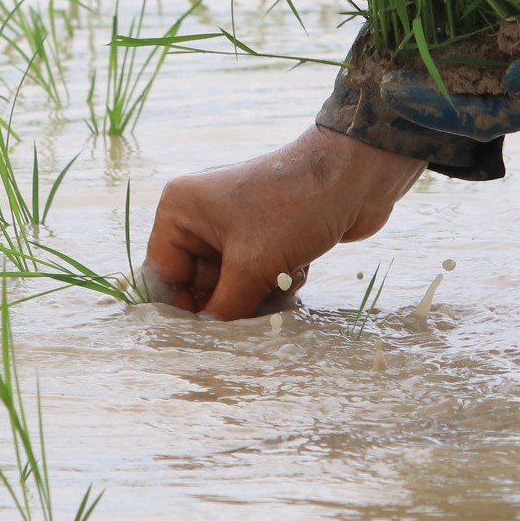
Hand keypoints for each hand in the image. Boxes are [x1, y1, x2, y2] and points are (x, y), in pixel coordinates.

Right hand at [145, 126, 423, 319]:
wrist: (356, 175)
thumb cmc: (295, 207)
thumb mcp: (252, 266)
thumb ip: (224, 309)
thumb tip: (208, 345)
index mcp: (180, 212)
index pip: (163, 277)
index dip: (181, 312)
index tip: (202, 342)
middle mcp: (200, 219)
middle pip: (199, 287)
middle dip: (229, 305)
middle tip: (254, 315)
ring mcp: (233, 229)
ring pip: (231, 288)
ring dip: (257, 297)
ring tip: (282, 282)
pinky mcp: (263, 239)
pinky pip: (256, 280)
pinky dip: (275, 286)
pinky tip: (298, 271)